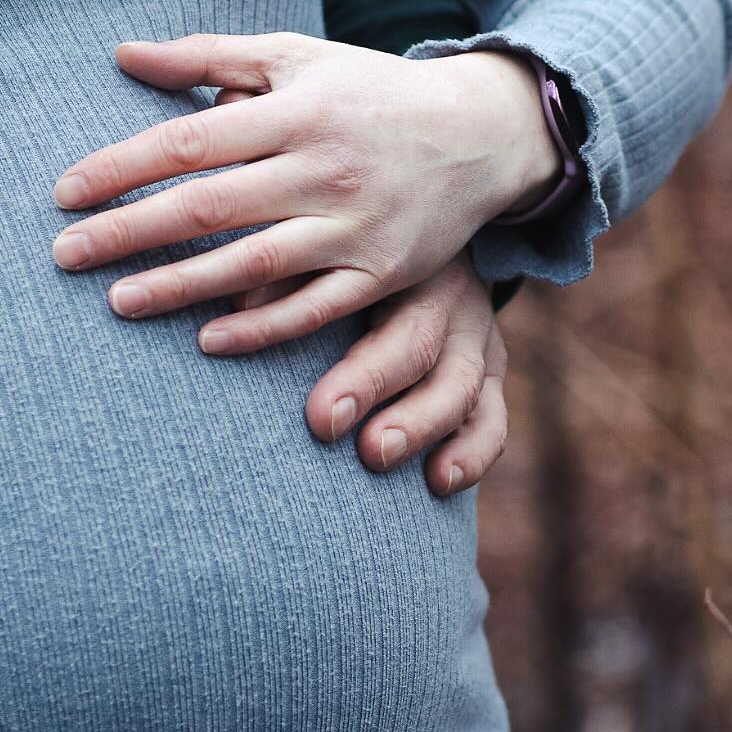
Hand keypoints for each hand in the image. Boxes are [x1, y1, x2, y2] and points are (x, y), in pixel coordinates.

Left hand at [50, 33, 560, 354]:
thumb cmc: (370, 92)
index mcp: (298, 111)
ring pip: (252, 264)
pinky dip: (260, 326)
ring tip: (116, 301)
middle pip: (208, 207)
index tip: (65, 193)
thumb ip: (210, 58)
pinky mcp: (382, 272)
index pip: (190, 142)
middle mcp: (324, 169)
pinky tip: (208, 338)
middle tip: (63, 255)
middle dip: (128, 232)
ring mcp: (355, 225)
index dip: (122, 168)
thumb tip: (123, 54)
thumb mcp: (298, 56)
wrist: (480, 133)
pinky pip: (313, 309)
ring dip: (179, 285)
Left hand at [300, 249, 508, 494]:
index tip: (315, 417)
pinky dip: (473, 453)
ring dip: (423, 426)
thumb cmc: (361, 265)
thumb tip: (237, 297)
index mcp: (402, 267)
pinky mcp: (493, 376)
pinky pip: (493, 420)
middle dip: (373, 391)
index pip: (378, 310)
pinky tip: (440, 483)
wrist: (436, 248)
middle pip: (417, 347)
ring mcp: (477, 341)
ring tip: (379, 459)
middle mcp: (446, 302)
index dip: (352, 368)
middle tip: (327, 429)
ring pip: (463, 387)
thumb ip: (291, 278)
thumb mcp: (333, 259)